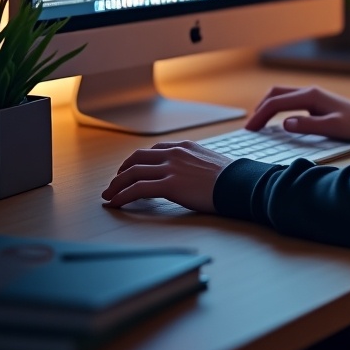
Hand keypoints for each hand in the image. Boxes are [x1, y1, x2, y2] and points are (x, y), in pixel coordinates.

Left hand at [102, 140, 233, 211]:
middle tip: (114, 183)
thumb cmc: (232, 177)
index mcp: (185, 147)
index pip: (154, 150)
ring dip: (116, 186)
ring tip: (109, 196)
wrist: (240, 183)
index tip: (130, 170)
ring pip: (132, 173)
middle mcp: (175, 154)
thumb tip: (193, 174)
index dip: (137, 160)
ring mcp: (171, 168)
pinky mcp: (169, 185)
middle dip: (122, 171)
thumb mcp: (212, 162)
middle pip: (137, 158)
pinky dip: (123, 196)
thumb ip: (196, 163)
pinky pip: (137, 189)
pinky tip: (117, 203)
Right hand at [245, 85, 349, 139]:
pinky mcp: (313, 102)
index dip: (261, 115)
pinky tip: (273, 121)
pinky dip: (276, 108)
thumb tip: (285, 123)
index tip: (250, 129)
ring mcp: (310, 95)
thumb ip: (309, 126)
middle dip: (259, 108)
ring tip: (257, 124)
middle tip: (250, 127)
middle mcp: (308, 92)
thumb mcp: (333, 128)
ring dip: (266, 106)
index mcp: (311, 96)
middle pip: (275, 93)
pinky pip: (288, 101)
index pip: (277, 102)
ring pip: (280, 95)